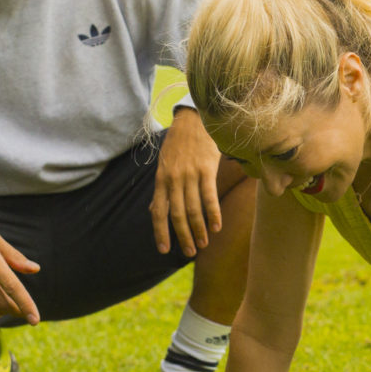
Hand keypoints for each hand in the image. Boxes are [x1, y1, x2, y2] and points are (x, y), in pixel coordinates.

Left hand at [151, 107, 222, 256]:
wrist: (194, 119)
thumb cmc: (179, 143)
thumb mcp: (164, 165)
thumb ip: (161, 189)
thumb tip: (154, 209)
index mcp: (161, 180)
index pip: (158, 211)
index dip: (160, 232)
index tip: (164, 249)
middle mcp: (174, 179)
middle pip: (177, 214)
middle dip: (183, 236)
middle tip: (189, 252)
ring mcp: (190, 175)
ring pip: (193, 209)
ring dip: (199, 229)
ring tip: (203, 244)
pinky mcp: (206, 169)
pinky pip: (209, 196)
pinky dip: (213, 214)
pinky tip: (217, 226)